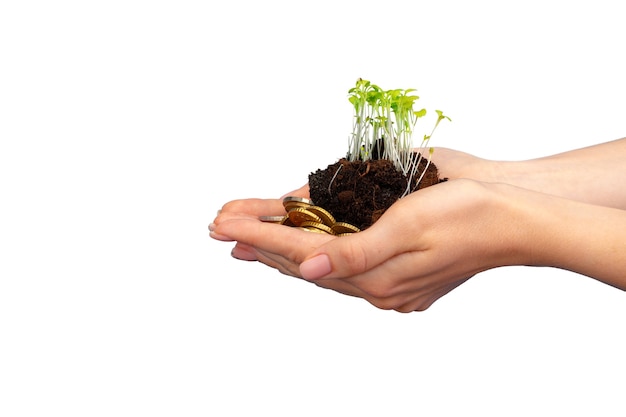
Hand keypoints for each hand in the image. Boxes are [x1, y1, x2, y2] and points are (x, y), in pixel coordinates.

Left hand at [211, 179, 524, 311]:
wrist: (516, 220)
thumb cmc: (469, 214)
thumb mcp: (410, 227)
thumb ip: (356, 254)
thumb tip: (309, 268)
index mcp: (377, 275)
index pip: (302, 252)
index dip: (259, 236)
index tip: (222, 224)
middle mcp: (377, 285)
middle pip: (304, 263)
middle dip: (259, 245)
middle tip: (220, 231)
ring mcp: (388, 284)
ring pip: (321, 266)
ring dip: (283, 251)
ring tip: (247, 242)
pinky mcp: (399, 276)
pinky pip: (343, 265)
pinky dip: (316, 253)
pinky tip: (305, 249)